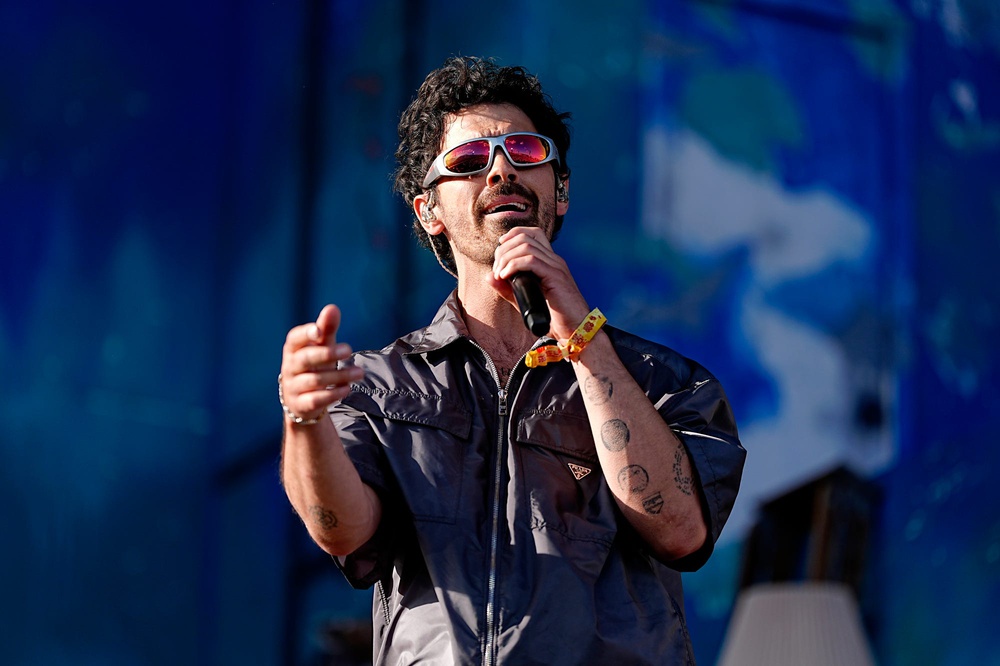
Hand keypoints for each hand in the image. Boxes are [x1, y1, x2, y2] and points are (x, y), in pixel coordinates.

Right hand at [279, 305, 363, 422]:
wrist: (301, 400)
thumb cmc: (314, 365)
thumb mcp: (321, 346)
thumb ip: (326, 328)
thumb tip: (332, 308)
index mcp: (293, 349)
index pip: (295, 338)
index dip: (306, 334)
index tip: (319, 331)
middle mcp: (290, 367)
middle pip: (305, 359)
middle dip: (327, 354)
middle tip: (348, 349)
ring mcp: (293, 387)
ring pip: (314, 380)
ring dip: (339, 376)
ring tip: (359, 372)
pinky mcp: (301, 404)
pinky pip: (314, 400)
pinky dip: (332, 394)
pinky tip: (346, 388)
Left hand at [492, 226, 590, 338]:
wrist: (574, 329)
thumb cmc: (553, 317)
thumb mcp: (524, 300)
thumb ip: (507, 288)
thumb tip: (489, 276)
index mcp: (549, 261)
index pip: (532, 233)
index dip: (512, 236)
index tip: (499, 251)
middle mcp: (554, 259)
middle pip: (525, 237)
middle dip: (504, 250)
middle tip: (497, 270)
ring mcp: (556, 266)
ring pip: (526, 246)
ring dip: (506, 258)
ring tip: (500, 274)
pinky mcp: (556, 276)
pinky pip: (531, 261)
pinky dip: (514, 265)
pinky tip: (506, 276)